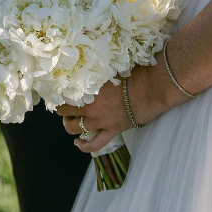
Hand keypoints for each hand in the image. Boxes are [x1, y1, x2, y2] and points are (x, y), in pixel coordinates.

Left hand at [56, 64, 176, 153]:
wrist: (152, 88)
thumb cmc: (134, 73)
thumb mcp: (110, 67)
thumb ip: (96, 71)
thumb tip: (89, 65)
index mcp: (88, 89)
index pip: (64, 93)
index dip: (59, 93)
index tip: (59, 91)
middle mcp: (90, 107)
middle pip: (65, 111)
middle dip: (63, 109)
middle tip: (65, 106)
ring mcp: (100, 121)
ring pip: (74, 128)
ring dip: (70, 124)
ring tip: (71, 121)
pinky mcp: (112, 131)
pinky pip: (94, 144)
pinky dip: (84, 146)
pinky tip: (78, 143)